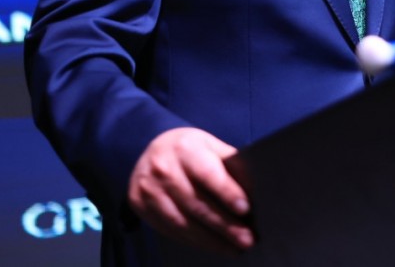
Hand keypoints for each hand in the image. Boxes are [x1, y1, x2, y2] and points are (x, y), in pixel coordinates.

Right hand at [127, 127, 253, 253]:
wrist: (150, 150)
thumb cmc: (191, 150)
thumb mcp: (211, 146)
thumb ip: (231, 164)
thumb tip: (254, 190)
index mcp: (185, 148)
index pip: (208, 174)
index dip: (227, 192)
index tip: (245, 209)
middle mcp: (163, 168)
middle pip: (196, 203)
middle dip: (224, 225)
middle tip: (247, 240)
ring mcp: (149, 188)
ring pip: (182, 221)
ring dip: (210, 240)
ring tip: (233, 249)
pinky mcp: (140, 205)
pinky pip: (170, 229)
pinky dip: (193, 241)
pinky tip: (211, 245)